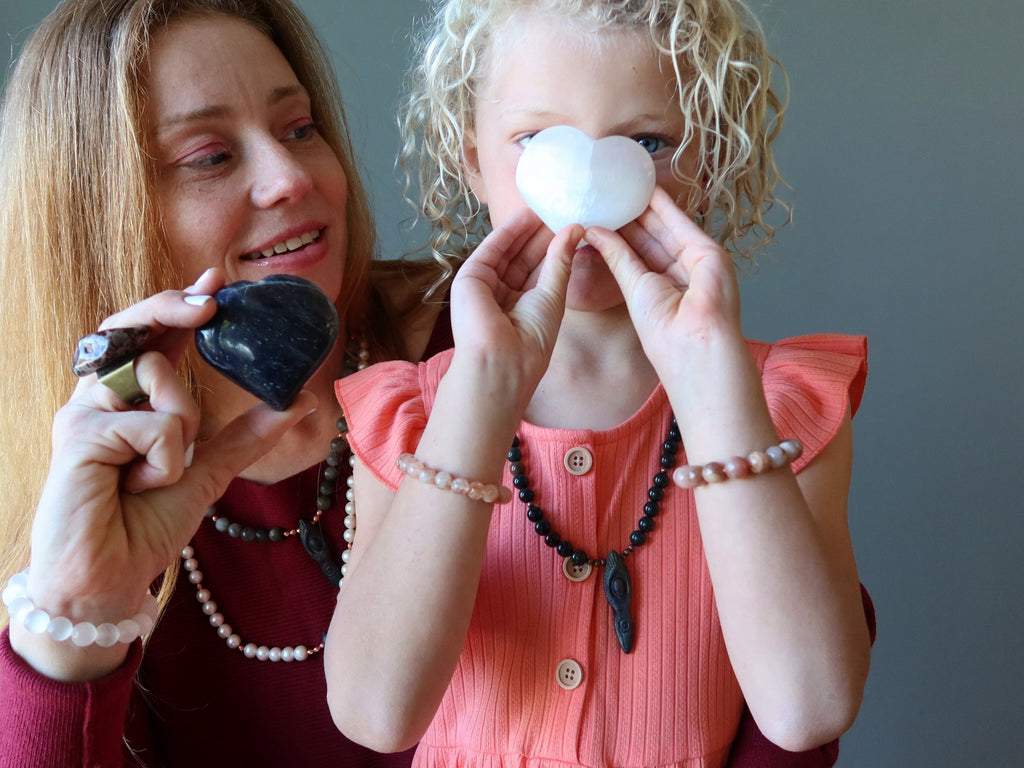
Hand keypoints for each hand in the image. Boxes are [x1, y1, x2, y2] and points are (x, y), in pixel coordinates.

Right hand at [17, 269, 314, 678]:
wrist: (109, 579)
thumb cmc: (144, 525)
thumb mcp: (207, 472)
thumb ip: (244, 436)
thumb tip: (297, 401)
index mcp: (133, 402)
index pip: (157, 339)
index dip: (182, 304)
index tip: (218, 279)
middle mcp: (104, 398)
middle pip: (138, 330)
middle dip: (172, 308)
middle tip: (211, 300)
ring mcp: (85, 412)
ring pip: (159, 378)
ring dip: (182, 425)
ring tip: (156, 472)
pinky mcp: (77, 435)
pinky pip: (156, 426)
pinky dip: (166, 461)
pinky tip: (137, 486)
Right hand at [450, 209, 580, 409]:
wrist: (503, 358)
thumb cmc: (532, 338)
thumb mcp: (553, 294)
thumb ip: (560, 260)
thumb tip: (574, 229)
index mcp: (523, 305)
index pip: (539, 269)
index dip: (554, 246)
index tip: (571, 224)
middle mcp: (503, 294)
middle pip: (524, 257)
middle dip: (541, 234)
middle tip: (560, 207)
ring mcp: (485, 286)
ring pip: (509, 251)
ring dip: (526, 229)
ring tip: (547, 204)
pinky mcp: (470, 277)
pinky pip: (492, 249)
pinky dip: (508, 231)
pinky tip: (526, 214)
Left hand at [584, 187, 744, 374]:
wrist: (695, 344)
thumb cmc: (664, 332)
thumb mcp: (633, 287)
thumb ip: (617, 256)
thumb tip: (594, 232)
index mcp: (663, 290)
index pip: (639, 255)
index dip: (622, 235)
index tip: (603, 215)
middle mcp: (682, 276)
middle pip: (653, 240)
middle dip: (632, 219)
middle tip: (610, 195)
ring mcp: (698, 263)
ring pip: (667, 230)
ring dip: (647, 209)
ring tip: (625, 187)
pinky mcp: (710, 252)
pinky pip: (684, 225)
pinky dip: (667, 207)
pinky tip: (650, 190)